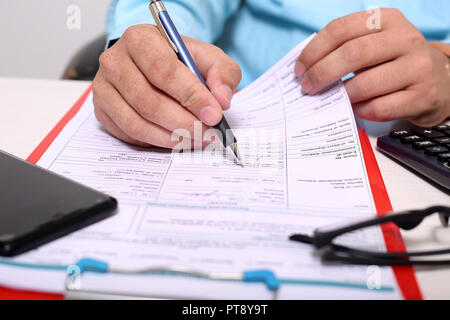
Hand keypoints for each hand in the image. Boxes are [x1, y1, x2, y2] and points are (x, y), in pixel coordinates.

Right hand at [92, 25, 241, 147]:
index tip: (214, 115)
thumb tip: (221, 100)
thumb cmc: (180, 61)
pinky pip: (128, 134)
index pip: (164, 71)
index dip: (191, 96)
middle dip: (183, 123)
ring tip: (194, 139)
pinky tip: (175, 139)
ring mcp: (104, 87)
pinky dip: (154, 142)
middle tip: (206, 132)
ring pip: (137, 122)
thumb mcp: (207, 58)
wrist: (154, 64)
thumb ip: (222, 73)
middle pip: (148, 101)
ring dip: (170, 137)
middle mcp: (114, 61)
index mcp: (140, 39)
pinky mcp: (102, 110)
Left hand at [295, 9, 449, 126]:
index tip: (299, 69)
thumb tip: (305, 70)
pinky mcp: (422, 96)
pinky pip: (379, 108)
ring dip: (339, 96)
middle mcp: (405, 39)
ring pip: (365, 84)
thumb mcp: (374, 44)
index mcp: (387, 19)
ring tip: (328, 100)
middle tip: (307, 88)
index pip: (340, 29)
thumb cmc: (392, 62)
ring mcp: (417, 68)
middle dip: (321, 74)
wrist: (438, 80)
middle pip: (352, 54)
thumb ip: (343, 49)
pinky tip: (352, 109)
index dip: (314, 51)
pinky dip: (359, 111)